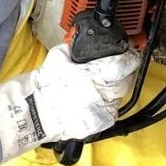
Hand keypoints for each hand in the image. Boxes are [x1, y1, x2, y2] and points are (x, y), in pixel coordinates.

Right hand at [0, 44, 139, 158]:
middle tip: (114, 69)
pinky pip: (112, 111)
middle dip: (124, 73)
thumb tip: (88, 42)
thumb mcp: (59, 55)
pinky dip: (107, 105)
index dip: (131, 57)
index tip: (130, 53)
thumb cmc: (45, 85)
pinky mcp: (100, 123)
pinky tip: (94, 100)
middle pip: (126, 81)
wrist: (35, 112)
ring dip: (115, 90)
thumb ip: (76, 47)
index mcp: (93, 74)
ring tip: (99, 87)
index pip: (125, 64)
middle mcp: (101, 93)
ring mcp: (102, 110)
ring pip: (120, 97)